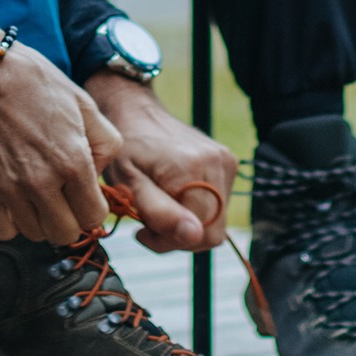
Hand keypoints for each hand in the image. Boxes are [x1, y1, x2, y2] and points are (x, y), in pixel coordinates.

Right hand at [0, 36, 120, 245]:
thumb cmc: (33, 82)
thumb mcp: (83, 103)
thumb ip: (105, 142)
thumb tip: (99, 173)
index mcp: (73, 162)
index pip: (94, 216)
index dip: (92, 205)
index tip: (84, 193)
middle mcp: (43, 182)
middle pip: (66, 234)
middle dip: (69, 218)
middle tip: (63, 196)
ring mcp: (11, 190)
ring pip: (36, 234)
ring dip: (41, 219)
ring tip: (37, 192)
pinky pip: (4, 230)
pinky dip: (12, 221)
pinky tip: (15, 198)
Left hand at [86, 71, 238, 253]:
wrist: (137, 114)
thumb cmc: (126, 149)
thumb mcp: (127, 184)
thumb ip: (158, 212)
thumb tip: (193, 236)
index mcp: (192, 169)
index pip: (199, 235)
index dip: (170, 241)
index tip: (143, 229)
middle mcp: (217, 163)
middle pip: (212, 232)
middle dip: (178, 234)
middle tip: (149, 219)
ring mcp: (226, 161)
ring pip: (217, 221)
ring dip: (186, 222)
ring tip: (160, 204)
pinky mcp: (228, 162)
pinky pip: (218, 205)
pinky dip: (196, 208)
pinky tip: (174, 194)